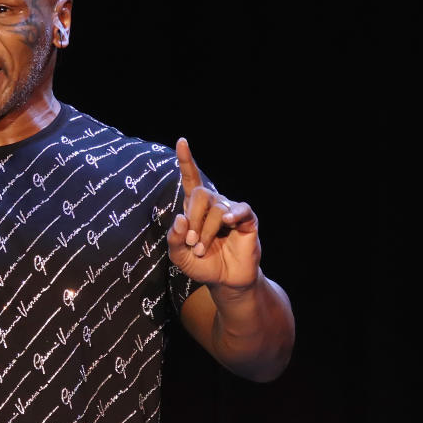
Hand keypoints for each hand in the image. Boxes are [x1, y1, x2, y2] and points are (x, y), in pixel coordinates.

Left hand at [167, 138, 260, 289]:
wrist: (225, 281)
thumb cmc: (202, 264)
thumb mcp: (180, 256)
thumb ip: (174, 239)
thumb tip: (180, 217)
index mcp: (195, 208)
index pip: (191, 178)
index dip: (186, 160)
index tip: (182, 141)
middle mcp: (213, 204)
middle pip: (201, 194)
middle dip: (192, 219)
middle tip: (191, 242)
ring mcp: (231, 211)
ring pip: (216, 209)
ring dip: (206, 232)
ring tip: (202, 250)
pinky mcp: (247, 221)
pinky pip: (241, 210)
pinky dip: (233, 214)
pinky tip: (227, 221)